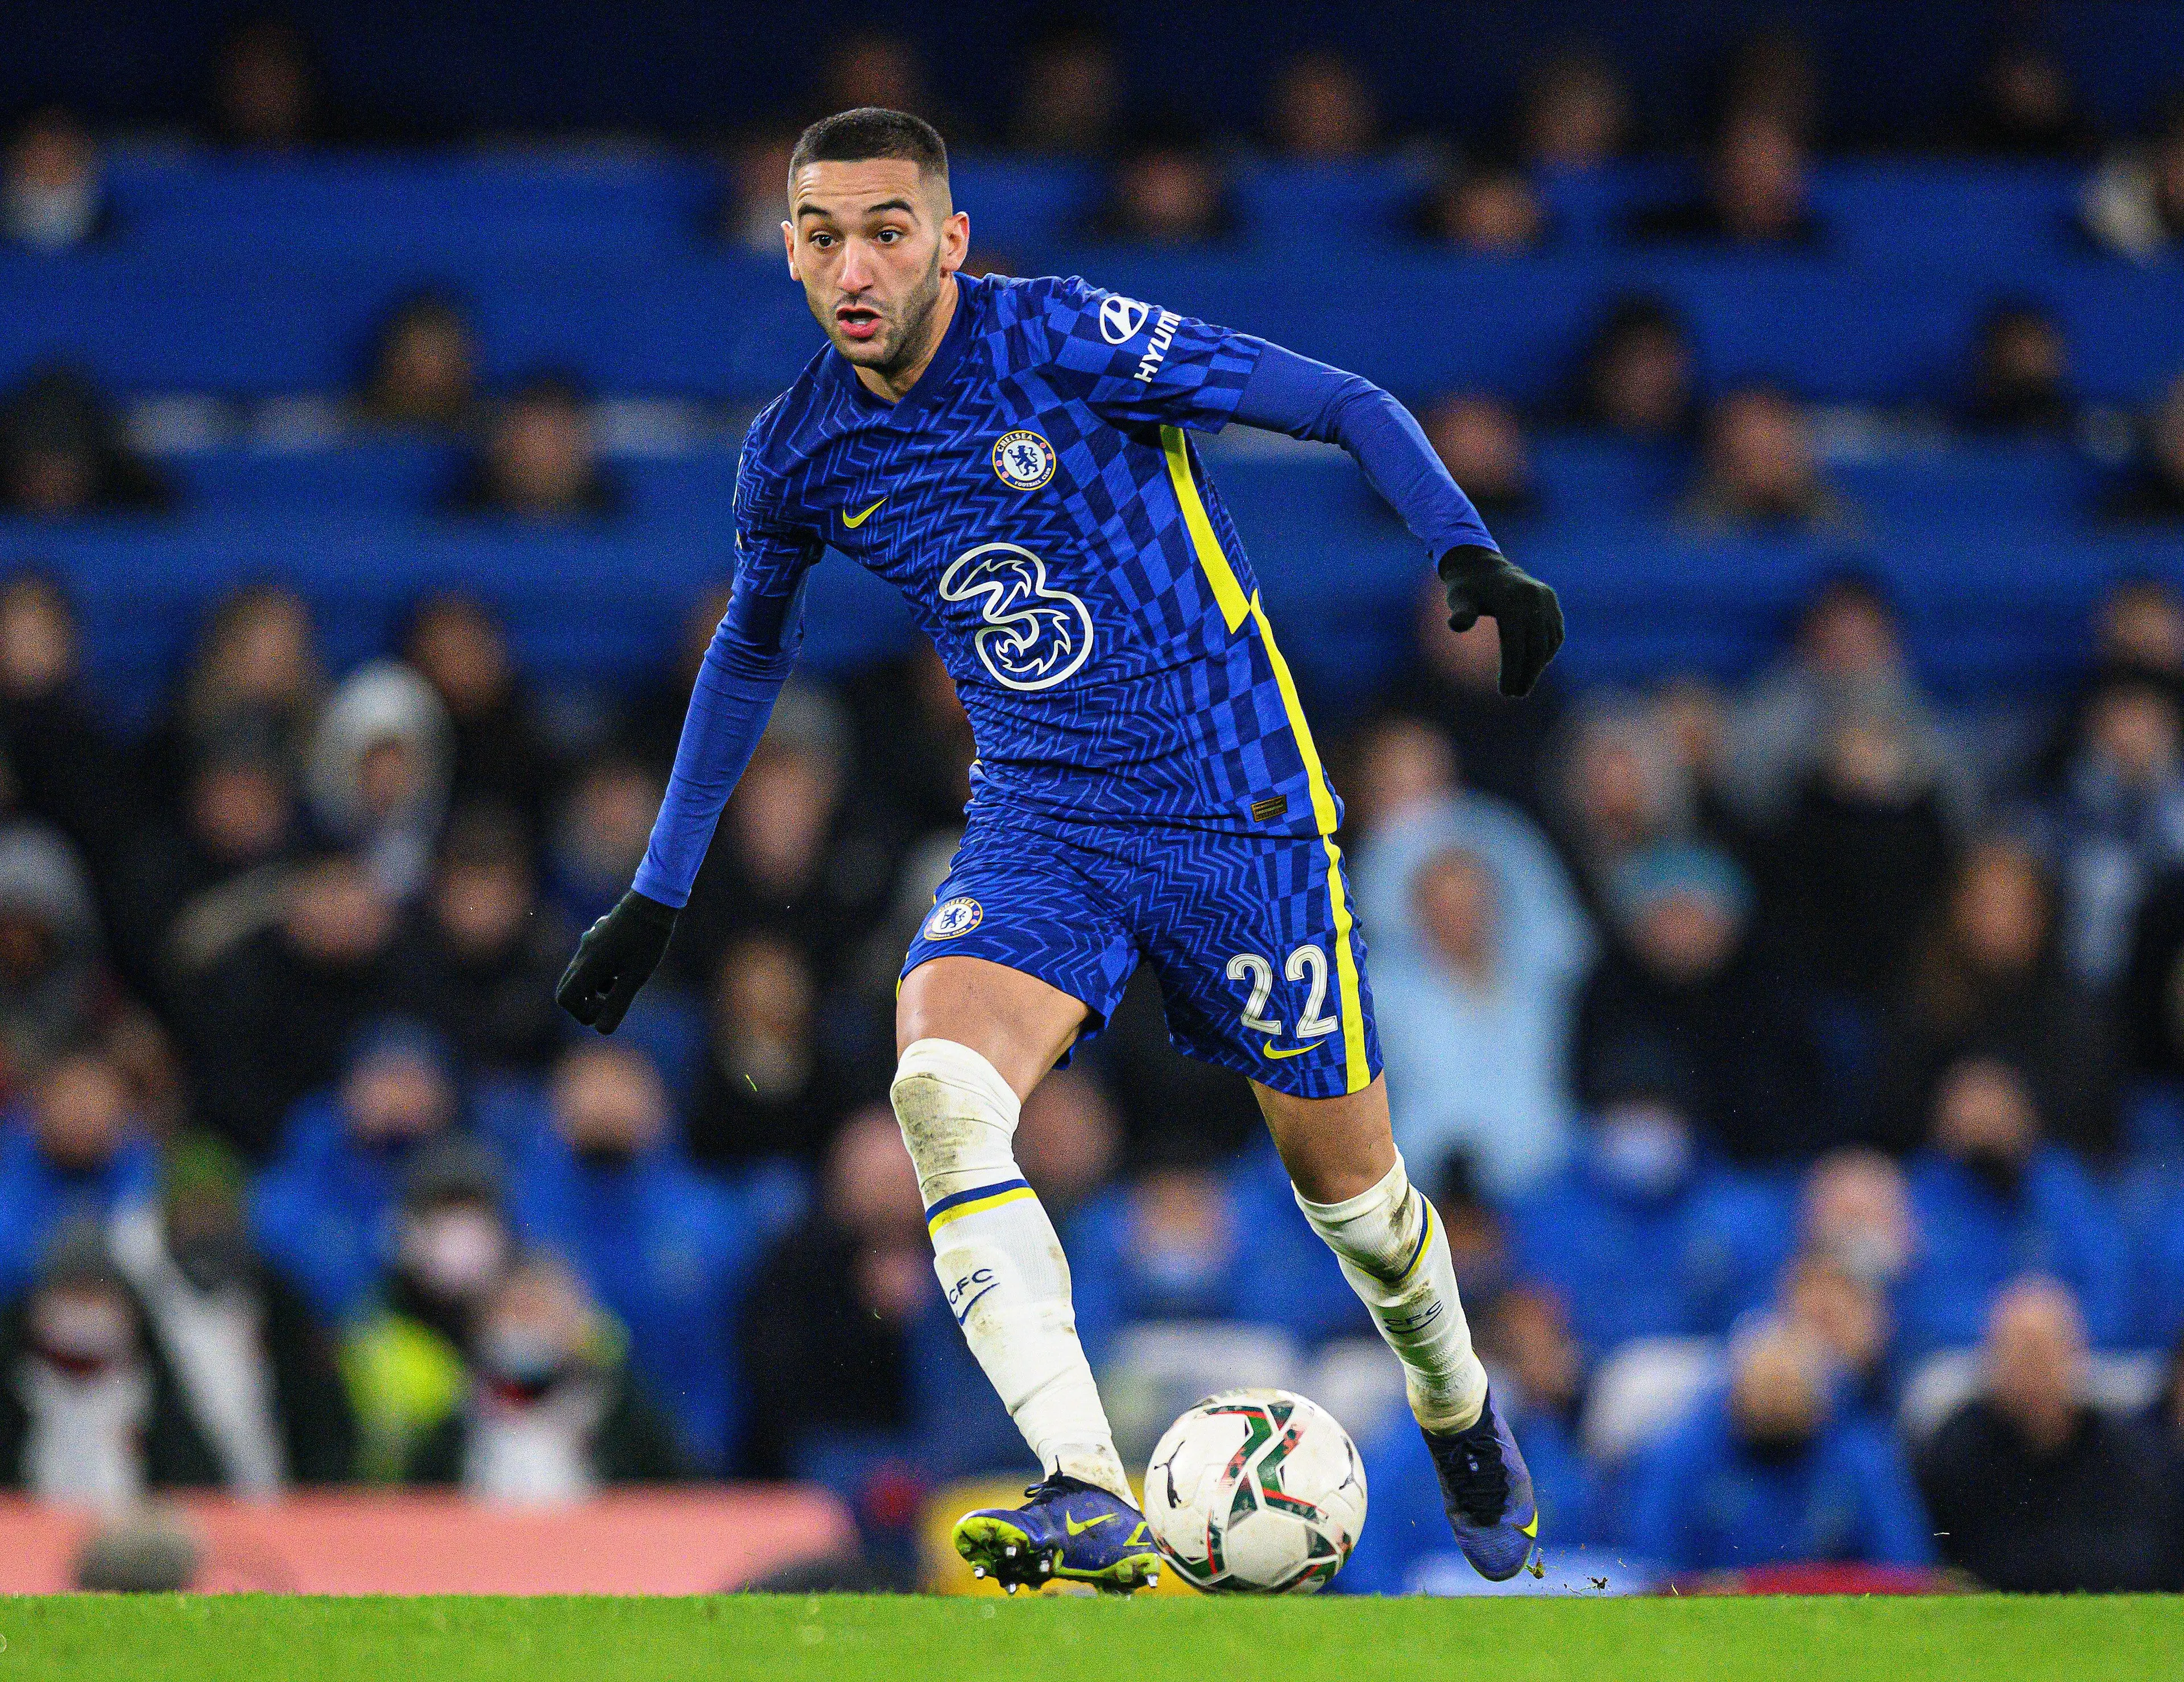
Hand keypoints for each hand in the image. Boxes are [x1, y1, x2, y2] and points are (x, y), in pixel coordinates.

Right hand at [555, 889, 677, 1032]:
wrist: (652, 902)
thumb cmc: (646, 941)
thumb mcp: (635, 978)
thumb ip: (618, 1005)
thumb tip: (601, 1031)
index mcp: (588, 967)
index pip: (565, 999)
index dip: (583, 1013)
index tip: (609, 1007)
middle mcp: (583, 955)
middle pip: (568, 989)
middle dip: (587, 1003)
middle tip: (613, 1000)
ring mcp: (589, 944)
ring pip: (582, 975)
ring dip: (598, 987)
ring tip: (625, 981)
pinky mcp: (599, 937)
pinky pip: (592, 962)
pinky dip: (604, 972)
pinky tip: (628, 964)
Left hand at [1438, 545, 1564, 698]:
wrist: (1483, 565)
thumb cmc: (1466, 588)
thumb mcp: (1458, 598)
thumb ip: (1461, 612)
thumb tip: (1456, 625)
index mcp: (1512, 600)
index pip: (1515, 645)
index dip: (1512, 671)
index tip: (1505, 692)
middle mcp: (1534, 598)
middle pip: (1535, 646)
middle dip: (1528, 674)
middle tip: (1516, 694)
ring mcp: (1546, 598)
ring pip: (1548, 641)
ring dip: (1538, 666)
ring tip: (1524, 685)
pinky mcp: (1551, 600)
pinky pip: (1554, 632)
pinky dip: (1547, 651)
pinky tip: (1535, 666)